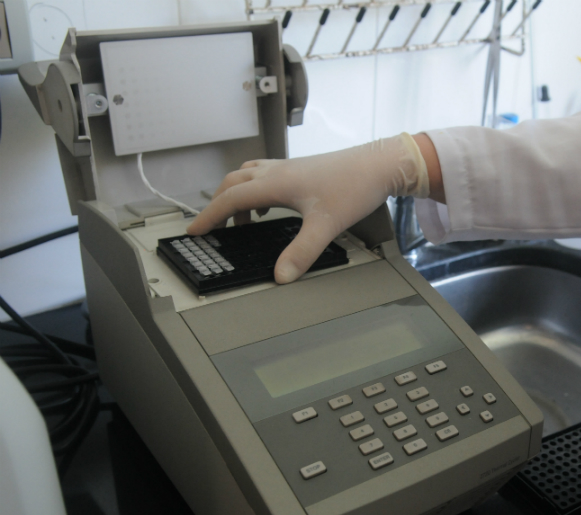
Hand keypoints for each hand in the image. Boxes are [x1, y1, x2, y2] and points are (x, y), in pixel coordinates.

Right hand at [186, 133, 429, 282]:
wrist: (379, 164)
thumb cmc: (354, 187)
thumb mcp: (326, 225)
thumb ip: (302, 252)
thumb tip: (281, 276)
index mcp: (275, 183)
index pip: (230, 199)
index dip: (209, 216)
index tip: (194, 231)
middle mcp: (277, 171)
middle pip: (233, 184)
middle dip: (218, 206)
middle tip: (213, 229)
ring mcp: (289, 168)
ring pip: (248, 177)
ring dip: (237, 196)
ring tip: (242, 222)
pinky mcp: (301, 170)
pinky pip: (265, 176)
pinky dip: (256, 190)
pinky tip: (270, 207)